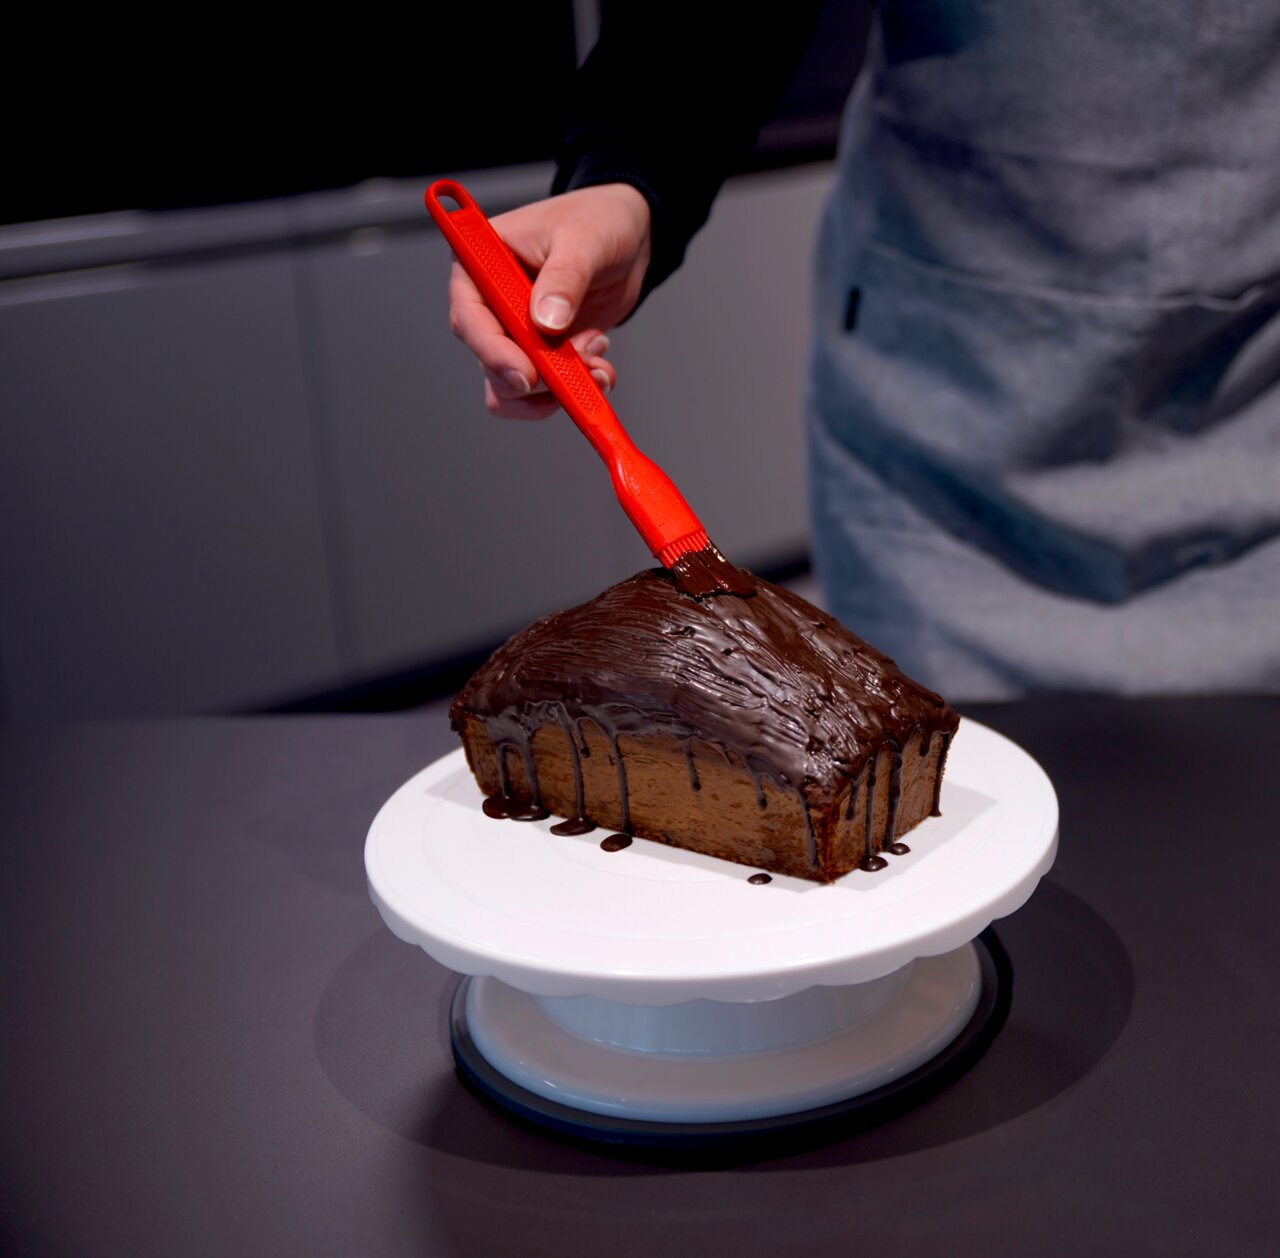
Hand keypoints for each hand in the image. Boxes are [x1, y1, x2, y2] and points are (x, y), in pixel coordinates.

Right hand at [447, 183, 652, 418]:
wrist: (630, 236)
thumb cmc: (597, 220)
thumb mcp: (584, 240)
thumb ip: (564, 279)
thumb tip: (546, 321)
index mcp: (481, 264)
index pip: (469, 317)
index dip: (492, 351)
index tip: (526, 374)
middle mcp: (491, 304)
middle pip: (489, 361)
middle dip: (535, 377)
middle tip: (577, 372)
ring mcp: (516, 333)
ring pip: (512, 387)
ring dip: (556, 388)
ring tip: (597, 363)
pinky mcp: (542, 353)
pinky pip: (544, 391)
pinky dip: (573, 389)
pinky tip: (599, 364)